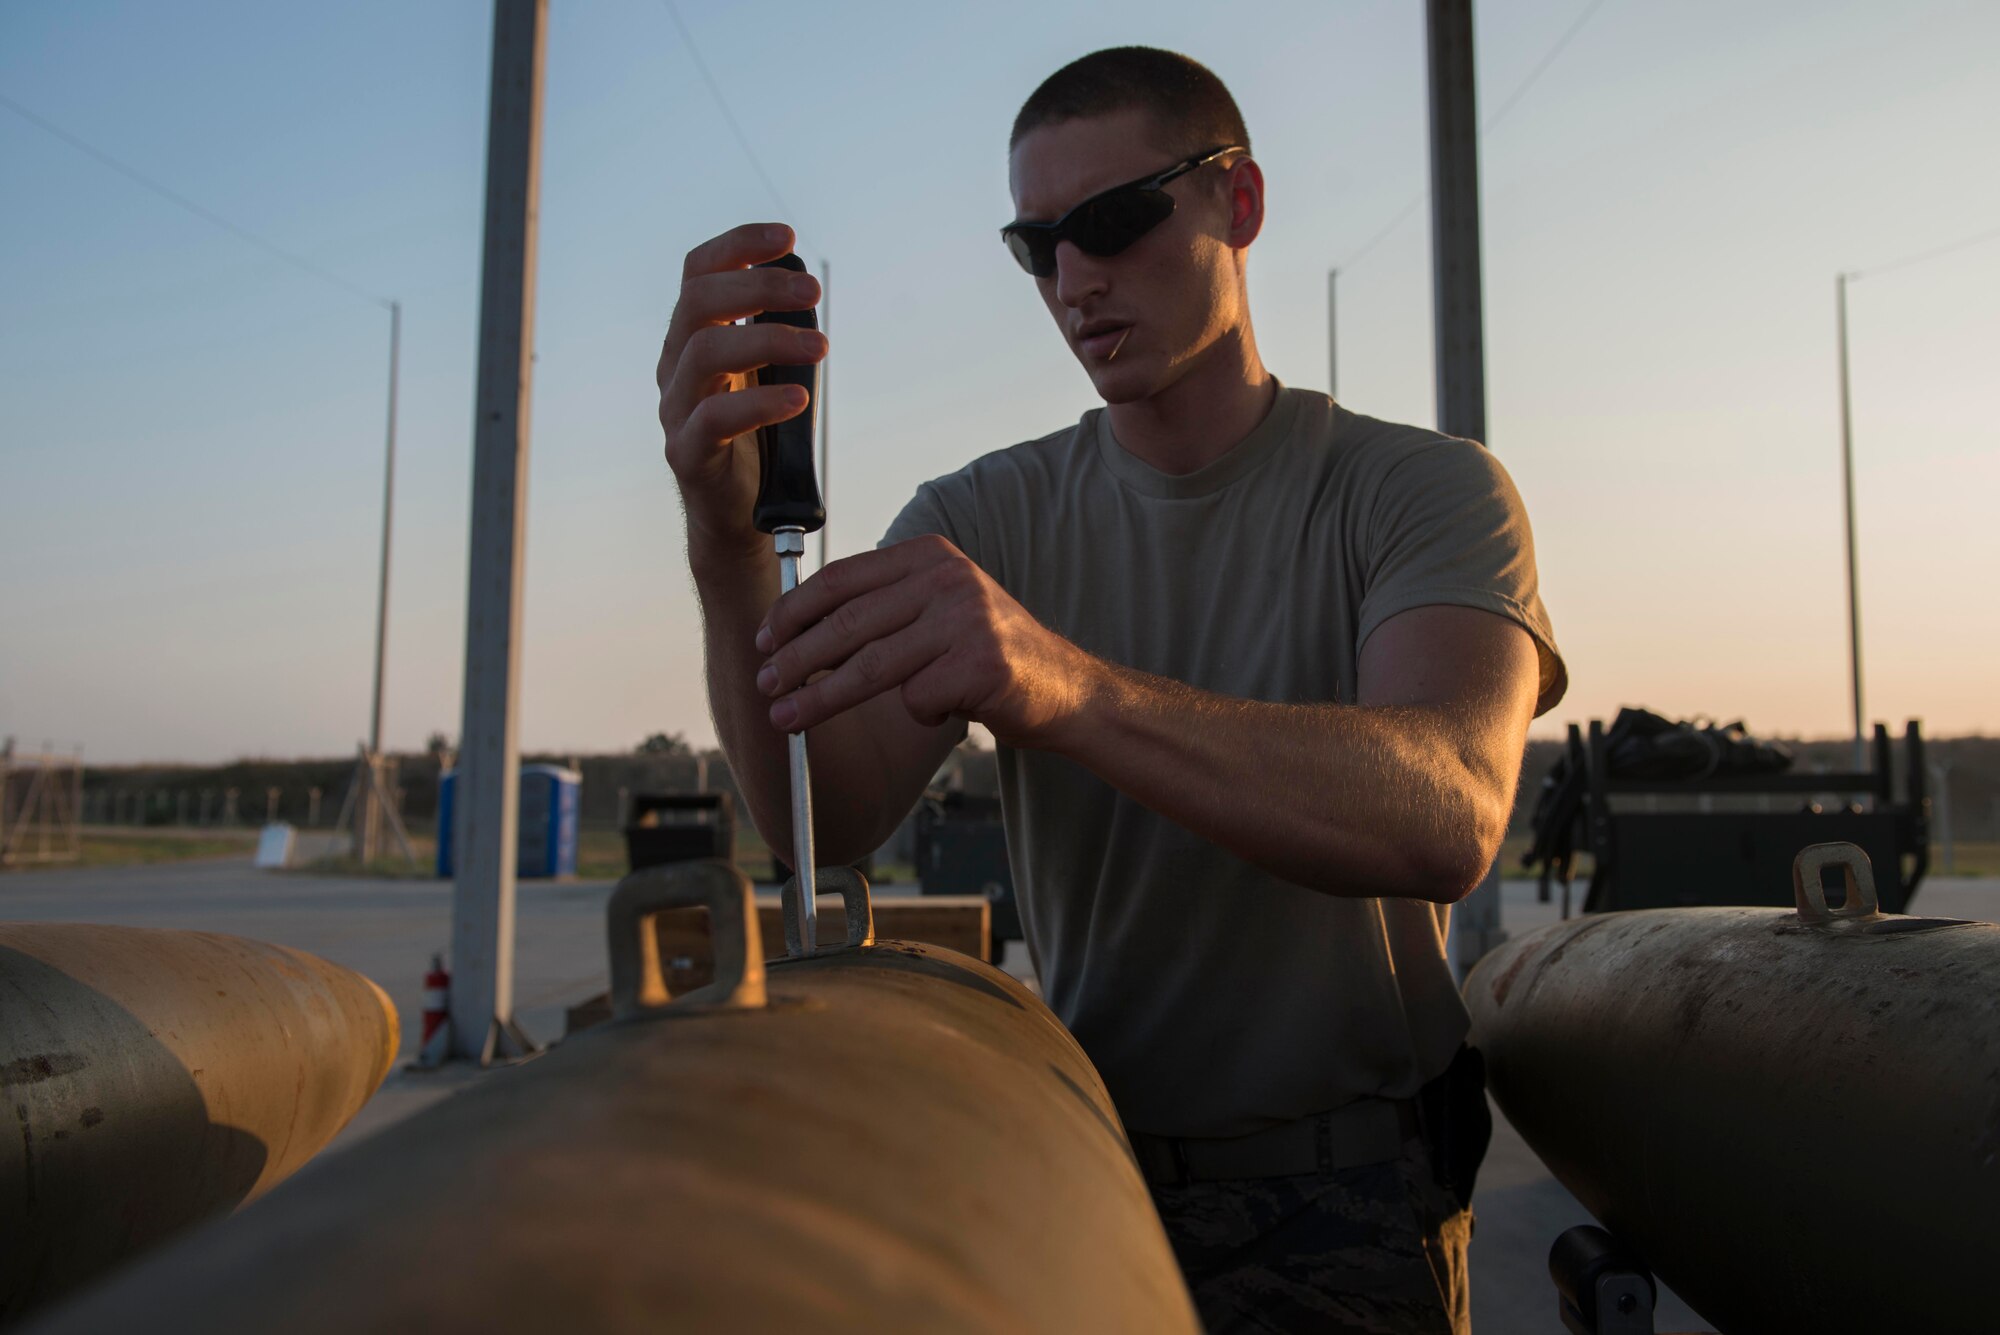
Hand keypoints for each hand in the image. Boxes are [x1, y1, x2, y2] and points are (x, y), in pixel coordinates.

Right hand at [656, 223, 825, 560]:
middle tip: (814, 294)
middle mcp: (676, 365)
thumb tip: (804, 288)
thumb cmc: (756, 436)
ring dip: (768, 340)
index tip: (786, 238)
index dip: (738, 245)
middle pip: (699, 302)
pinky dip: (759, 403)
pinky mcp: (687, 454)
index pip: (699, 272)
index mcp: (692, 336)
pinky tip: (798, 399)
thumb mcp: (764, 371)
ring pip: (705, 354)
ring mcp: (676, 409)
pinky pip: (714, 419)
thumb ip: (774, 332)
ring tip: (819, 346)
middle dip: (758, 287)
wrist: (739, 513)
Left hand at [754, 535, 1099, 746]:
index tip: (765, 640)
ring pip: (870, 667)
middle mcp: (948, 578)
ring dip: (819, 699)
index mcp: (929, 556)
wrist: (1064, 687)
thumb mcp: (936, 610)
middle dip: (796, 660)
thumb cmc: (986, 654)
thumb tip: (796, 634)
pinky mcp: (982, 664)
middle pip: (847, 625)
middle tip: (765, 685)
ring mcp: (968, 619)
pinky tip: (935, 712)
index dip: (794, 612)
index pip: (841, 579)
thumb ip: (882, 610)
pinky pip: (916, 698)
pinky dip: (917, 713)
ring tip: (786, 719)